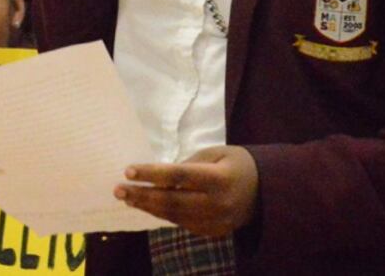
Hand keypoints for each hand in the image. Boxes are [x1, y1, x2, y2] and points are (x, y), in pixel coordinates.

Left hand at [116, 145, 259, 238]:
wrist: (266, 191)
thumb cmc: (237, 163)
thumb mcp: (216, 153)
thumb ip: (189, 164)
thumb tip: (159, 177)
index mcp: (219, 178)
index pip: (178, 176)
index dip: (152, 174)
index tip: (129, 170)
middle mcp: (217, 203)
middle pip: (172, 200)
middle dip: (142, 195)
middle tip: (118, 189)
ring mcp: (215, 221)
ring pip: (174, 215)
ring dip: (148, 206)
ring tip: (127, 197)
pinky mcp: (213, 232)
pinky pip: (182, 223)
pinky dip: (163, 214)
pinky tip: (147, 206)